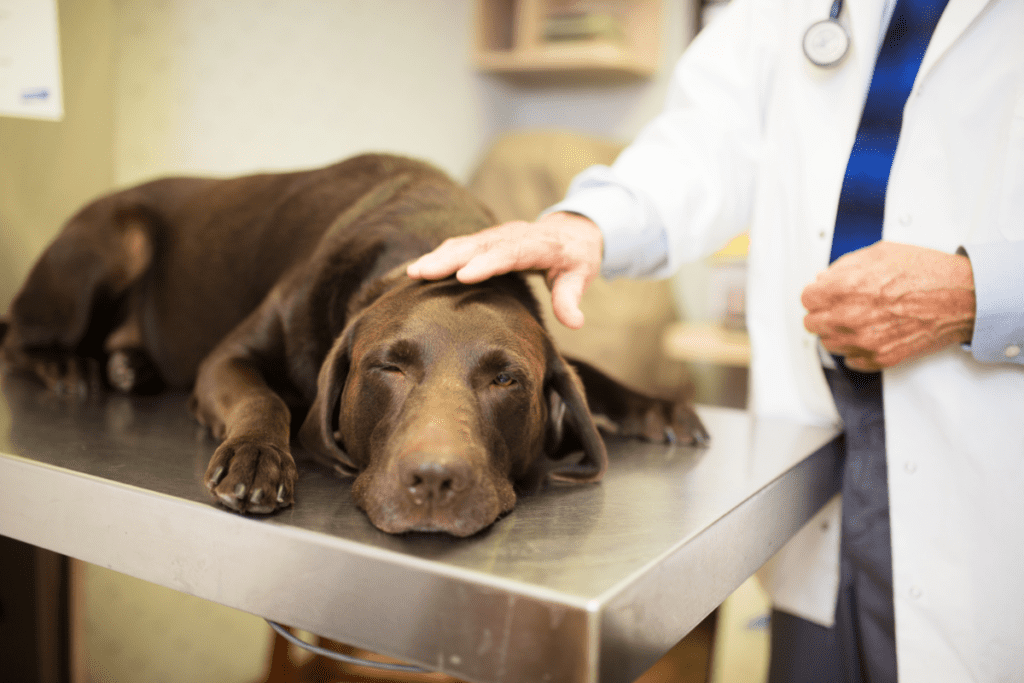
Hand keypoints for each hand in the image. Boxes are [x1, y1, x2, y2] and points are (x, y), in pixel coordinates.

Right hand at [407, 212, 602, 328]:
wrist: (570, 232)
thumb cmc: (574, 258)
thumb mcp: (579, 276)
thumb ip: (571, 299)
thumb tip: (575, 323)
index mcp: (538, 243)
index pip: (510, 252)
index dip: (487, 262)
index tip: (464, 276)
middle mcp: (513, 235)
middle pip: (478, 244)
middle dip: (449, 258)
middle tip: (422, 272)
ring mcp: (497, 235)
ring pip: (464, 243)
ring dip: (438, 256)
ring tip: (414, 272)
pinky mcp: (486, 239)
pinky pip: (460, 245)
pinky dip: (440, 255)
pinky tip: (419, 270)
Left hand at [802, 241, 975, 371]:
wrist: (960, 298)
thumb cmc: (926, 274)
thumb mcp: (879, 254)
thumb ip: (843, 267)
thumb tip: (824, 278)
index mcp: (844, 289)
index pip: (806, 298)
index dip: (817, 293)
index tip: (825, 294)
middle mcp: (849, 318)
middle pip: (812, 323)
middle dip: (823, 312)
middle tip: (840, 306)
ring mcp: (863, 341)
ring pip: (829, 344)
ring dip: (837, 332)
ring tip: (858, 320)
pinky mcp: (879, 358)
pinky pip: (851, 361)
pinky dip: (856, 350)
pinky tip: (870, 335)